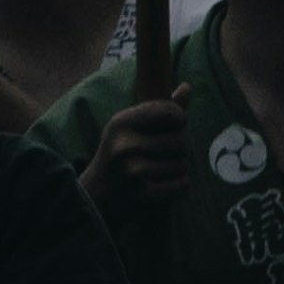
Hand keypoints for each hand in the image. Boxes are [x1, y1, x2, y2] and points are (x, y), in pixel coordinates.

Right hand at [79, 92, 198, 204]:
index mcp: (122, 121)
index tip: (174, 127)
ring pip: (183, 164)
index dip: (180, 120)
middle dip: (181, 148)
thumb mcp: (131, 127)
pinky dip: (180, 185)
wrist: (96, 196)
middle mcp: (126, 144)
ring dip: (180, 168)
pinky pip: (181, 185)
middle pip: (181, 140)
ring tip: (164, 169)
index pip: (171, 112)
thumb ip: (161, 109)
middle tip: (169, 153)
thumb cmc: (119, 154)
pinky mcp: (142, 194)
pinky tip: (166, 184)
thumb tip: (187, 87)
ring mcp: (133, 170)